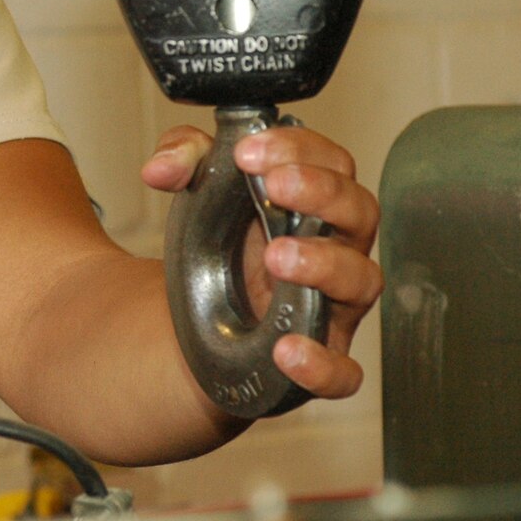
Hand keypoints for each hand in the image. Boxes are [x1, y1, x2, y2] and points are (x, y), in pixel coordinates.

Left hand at [140, 123, 383, 400]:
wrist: (199, 319)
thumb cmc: (220, 243)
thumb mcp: (199, 189)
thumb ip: (182, 159)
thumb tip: (161, 168)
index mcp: (314, 201)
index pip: (331, 162)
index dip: (298, 150)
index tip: (249, 152)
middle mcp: (335, 248)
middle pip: (359, 211)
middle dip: (321, 192)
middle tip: (274, 186)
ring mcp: (334, 305)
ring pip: (360, 280)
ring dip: (323, 264)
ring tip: (275, 255)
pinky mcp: (322, 357)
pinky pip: (342, 371)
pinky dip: (322, 364)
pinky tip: (286, 349)